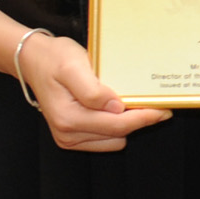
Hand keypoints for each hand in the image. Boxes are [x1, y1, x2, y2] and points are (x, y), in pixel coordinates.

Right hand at [22, 33, 171, 153]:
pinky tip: (114, 108)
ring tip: (127, 100)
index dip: (145, 118)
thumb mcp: (74, 67)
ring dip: (125, 123)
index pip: (117, 125)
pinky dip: (115, 126)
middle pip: (119, 134)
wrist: (34, 60)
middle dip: (138, 120)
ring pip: (114, 139)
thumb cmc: (54, 59)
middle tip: (153, 102)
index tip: (164, 109)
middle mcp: (67, 133)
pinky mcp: (73, 136)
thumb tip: (115, 107)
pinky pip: (106, 138)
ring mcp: (69, 137)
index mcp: (69, 118)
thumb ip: (93, 90)